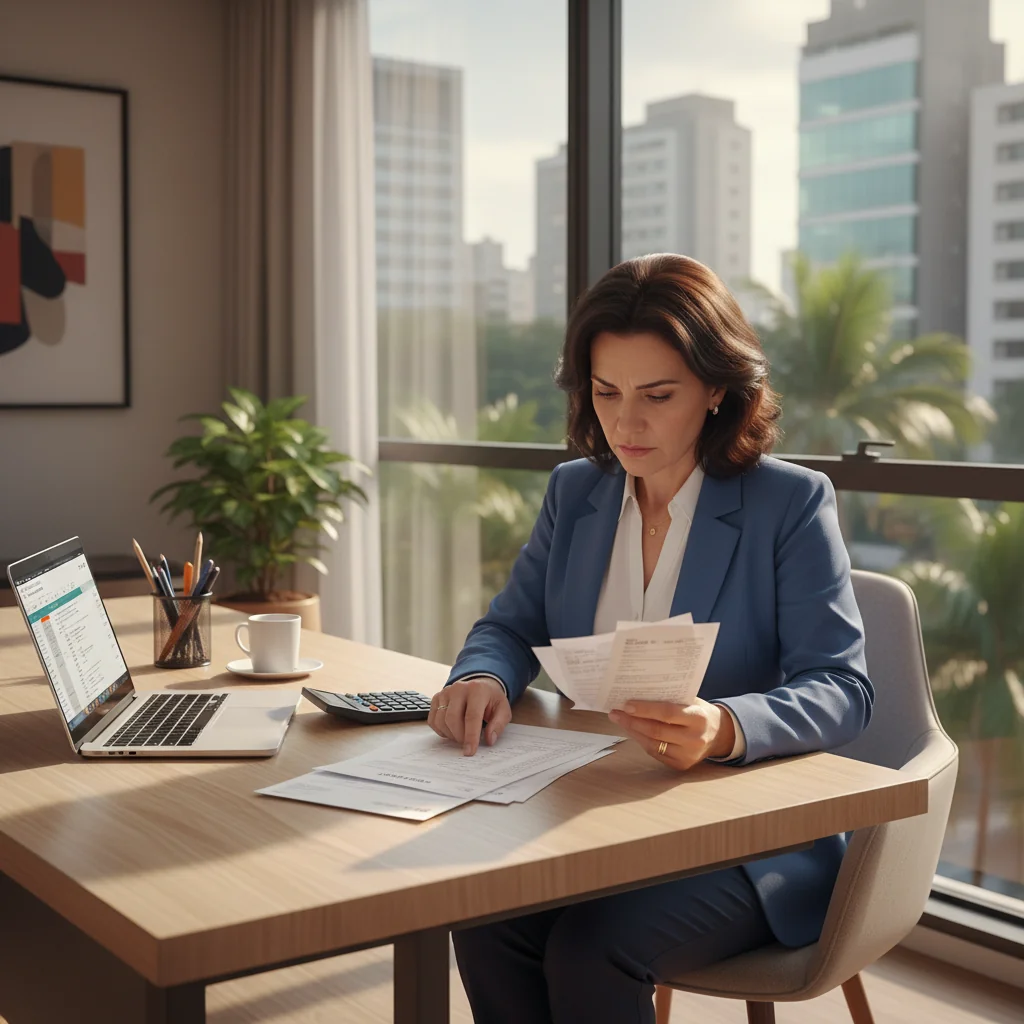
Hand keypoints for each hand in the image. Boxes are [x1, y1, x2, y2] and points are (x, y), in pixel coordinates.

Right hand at [428, 676, 511, 755]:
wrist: (480, 686)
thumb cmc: (491, 700)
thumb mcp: (503, 710)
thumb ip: (498, 725)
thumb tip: (489, 739)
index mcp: (477, 690)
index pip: (472, 716)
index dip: (470, 736)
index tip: (470, 751)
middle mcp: (458, 688)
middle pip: (452, 718)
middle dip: (459, 737)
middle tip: (467, 743)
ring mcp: (445, 692)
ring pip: (440, 720)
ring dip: (450, 735)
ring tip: (461, 735)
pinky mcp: (436, 698)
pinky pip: (433, 720)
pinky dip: (441, 731)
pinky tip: (452, 730)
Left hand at [608, 698, 734, 769]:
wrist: (718, 734)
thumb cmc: (699, 712)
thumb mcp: (691, 701)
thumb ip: (670, 699)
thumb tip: (637, 695)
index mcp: (698, 718)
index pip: (666, 713)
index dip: (645, 709)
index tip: (626, 705)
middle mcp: (694, 739)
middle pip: (656, 730)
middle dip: (632, 721)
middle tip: (615, 713)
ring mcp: (688, 755)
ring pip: (652, 744)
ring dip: (633, 731)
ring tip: (620, 720)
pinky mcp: (681, 766)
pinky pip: (655, 753)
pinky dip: (641, 741)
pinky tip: (633, 731)